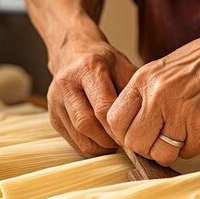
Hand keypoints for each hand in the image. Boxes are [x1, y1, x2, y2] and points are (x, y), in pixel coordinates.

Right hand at [48, 32, 136, 156]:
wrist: (73, 52)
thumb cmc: (103, 61)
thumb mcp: (123, 65)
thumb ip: (133, 90)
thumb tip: (146, 120)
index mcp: (87, 69)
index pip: (102, 107)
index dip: (119, 126)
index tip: (133, 131)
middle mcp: (66, 84)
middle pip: (87, 124)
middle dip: (109, 138)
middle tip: (125, 140)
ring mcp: (55, 102)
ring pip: (79, 137)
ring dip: (101, 146)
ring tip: (115, 141)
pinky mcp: (53, 116)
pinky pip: (73, 142)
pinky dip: (91, 146)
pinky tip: (102, 140)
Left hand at [107, 29, 199, 164]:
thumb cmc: (195, 66)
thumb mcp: (157, 72)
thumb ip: (140, 99)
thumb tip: (126, 135)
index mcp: (141, 81)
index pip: (114, 121)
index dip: (123, 134)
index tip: (137, 134)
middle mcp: (157, 95)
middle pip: (135, 143)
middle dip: (146, 149)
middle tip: (159, 140)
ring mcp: (180, 109)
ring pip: (162, 154)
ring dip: (170, 152)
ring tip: (180, 136)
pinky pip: (189, 152)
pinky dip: (193, 147)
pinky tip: (197, 131)